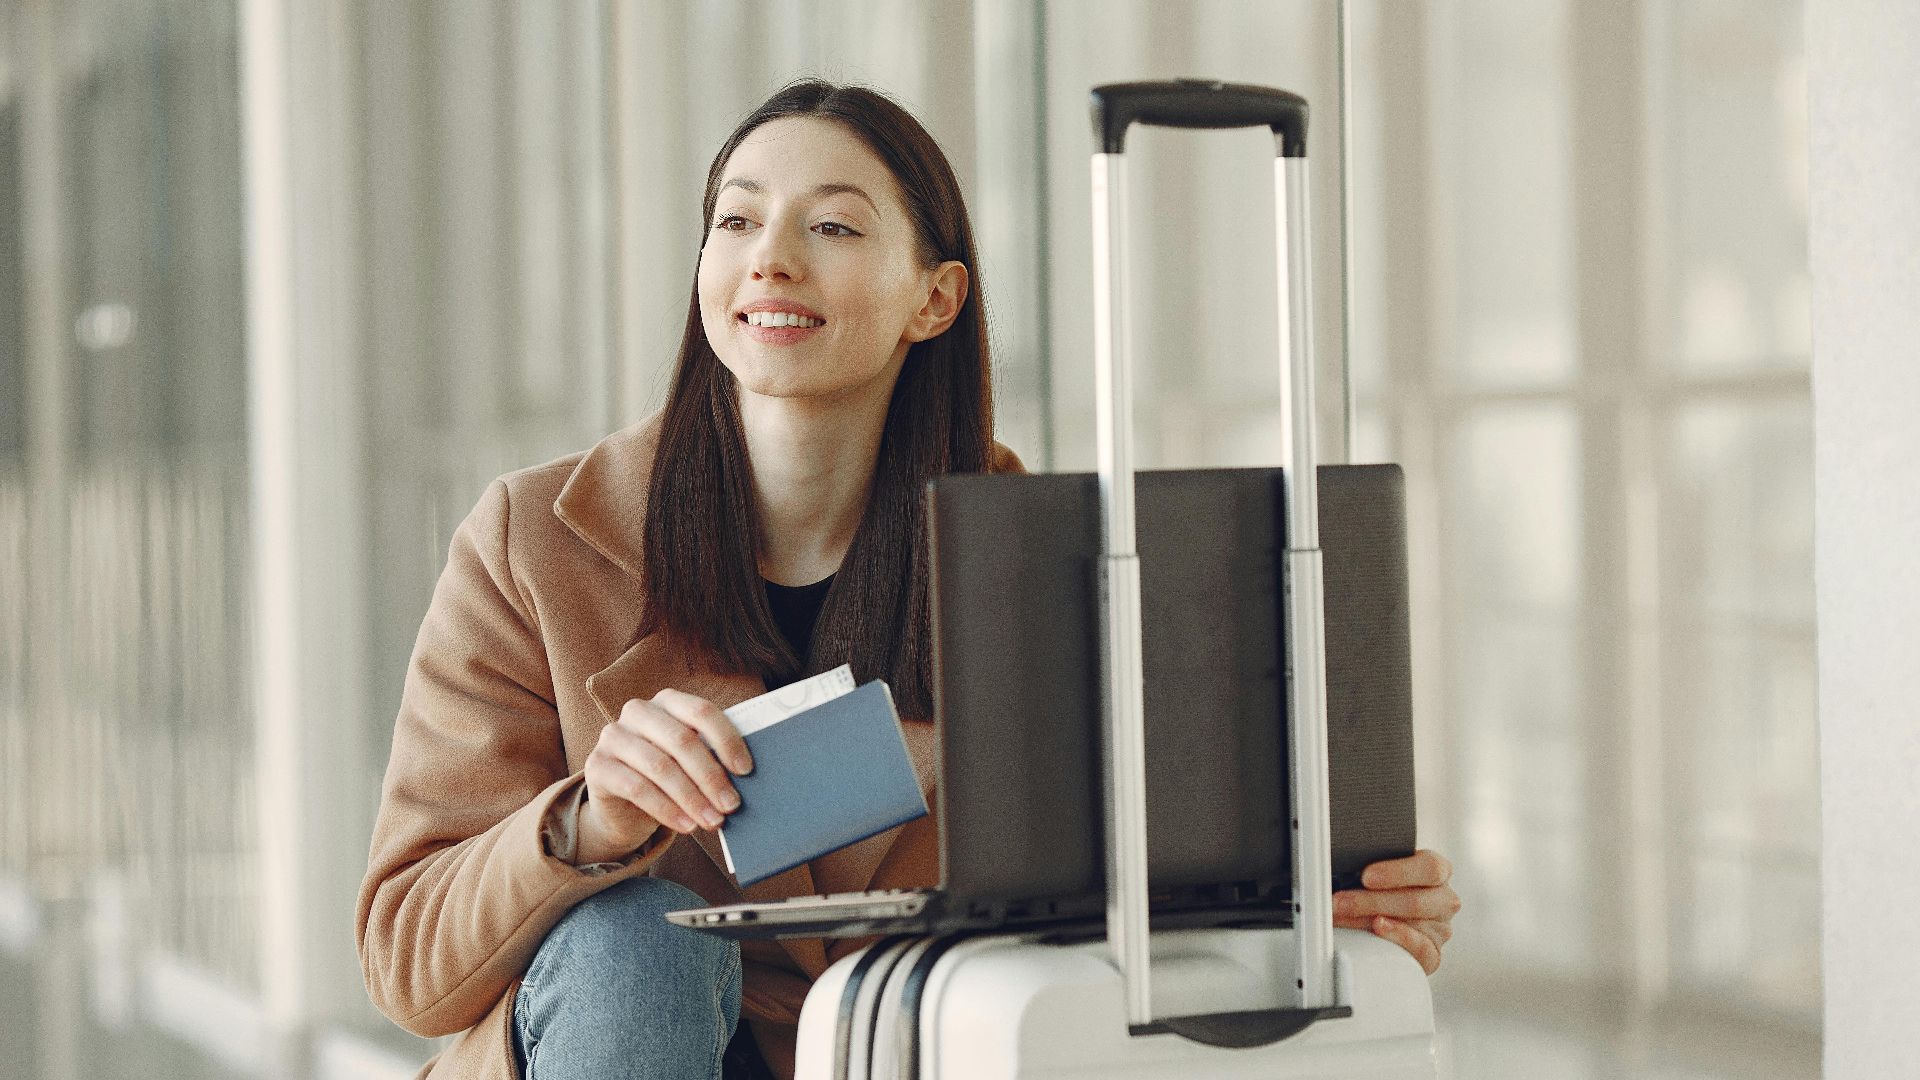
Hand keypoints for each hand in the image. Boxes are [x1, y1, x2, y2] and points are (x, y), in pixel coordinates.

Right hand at [576, 689, 753, 863]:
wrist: (623, 805)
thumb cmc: (668, 777)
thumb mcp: (690, 761)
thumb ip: (712, 757)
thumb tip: (747, 776)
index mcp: (667, 701)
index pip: (701, 712)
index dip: (726, 740)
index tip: (745, 770)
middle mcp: (638, 711)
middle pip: (681, 740)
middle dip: (710, 776)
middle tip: (731, 805)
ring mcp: (613, 736)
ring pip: (660, 767)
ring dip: (692, 798)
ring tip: (712, 821)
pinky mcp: (597, 765)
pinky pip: (637, 788)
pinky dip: (666, 810)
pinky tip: (686, 825)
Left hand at [1331, 849, 1457, 974]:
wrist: (1384, 914)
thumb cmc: (1381, 887)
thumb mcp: (1380, 870)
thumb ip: (1372, 864)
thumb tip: (1343, 864)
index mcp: (1437, 870)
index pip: (1430, 867)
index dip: (1397, 872)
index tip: (1366, 876)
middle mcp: (1444, 899)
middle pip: (1415, 900)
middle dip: (1371, 900)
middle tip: (1340, 901)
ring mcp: (1441, 928)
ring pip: (1412, 923)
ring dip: (1369, 919)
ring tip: (1341, 915)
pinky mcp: (1433, 953)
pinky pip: (1420, 948)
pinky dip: (1396, 937)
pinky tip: (1377, 928)